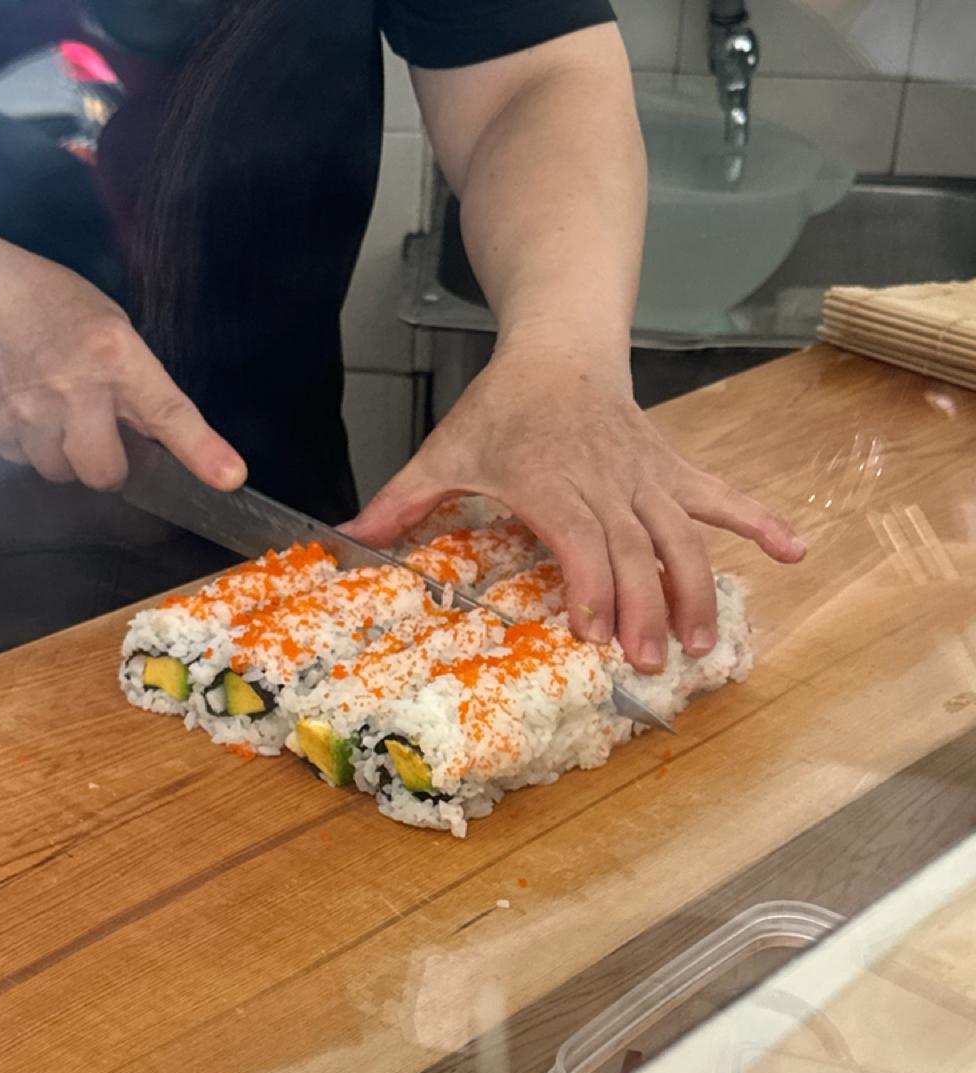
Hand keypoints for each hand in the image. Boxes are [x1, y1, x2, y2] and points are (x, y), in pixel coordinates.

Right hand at [0, 235, 244, 490]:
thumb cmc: (51, 302)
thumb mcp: (111, 326)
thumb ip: (137, 383)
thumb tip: (161, 441)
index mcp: (116, 355)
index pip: (168, 412)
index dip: (201, 450)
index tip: (229, 476)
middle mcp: (74, 386)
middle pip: (104, 473)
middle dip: (109, 465)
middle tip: (103, 437)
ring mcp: (28, 410)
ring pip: (61, 473)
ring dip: (65, 455)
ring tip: (54, 410)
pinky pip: (23, 461)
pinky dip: (28, 445)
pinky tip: (23, 405)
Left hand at [344, 334, 805, 672]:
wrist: (560, 345)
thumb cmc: (502, 407)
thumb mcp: (445, 449)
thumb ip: (401, 498)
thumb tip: (343, 539)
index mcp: (548, 476)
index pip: (579, 533)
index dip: (591, 583)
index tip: (594, 632)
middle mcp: (604, 477)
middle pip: (634, 545)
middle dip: (645, 606)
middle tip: (650, 663)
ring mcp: (646, 472)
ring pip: (682, 531)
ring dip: (697, 586)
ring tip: (705, 642)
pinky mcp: (671, 467)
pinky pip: (720, 494)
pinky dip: (759, 520)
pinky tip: (793, 551)